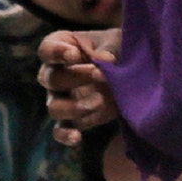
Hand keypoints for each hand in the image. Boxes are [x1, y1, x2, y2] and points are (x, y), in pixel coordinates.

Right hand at [37, 30, 120, 144]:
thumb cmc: (121, 50)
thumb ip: (109, 49)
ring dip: (74, 107)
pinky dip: (65, 135)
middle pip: (50, 79)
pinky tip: (77, 138)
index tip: (75, 54)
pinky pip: (59, 131)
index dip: (56, 53)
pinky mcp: (73, 120)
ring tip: (99, 101)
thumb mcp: (118, 42)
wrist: (134, 72)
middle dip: (74, 78)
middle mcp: (55, 73)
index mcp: (62, 48)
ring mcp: (61, 99)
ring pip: (53, 108)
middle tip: (99, 75)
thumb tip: (104, 61)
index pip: (46, 50)